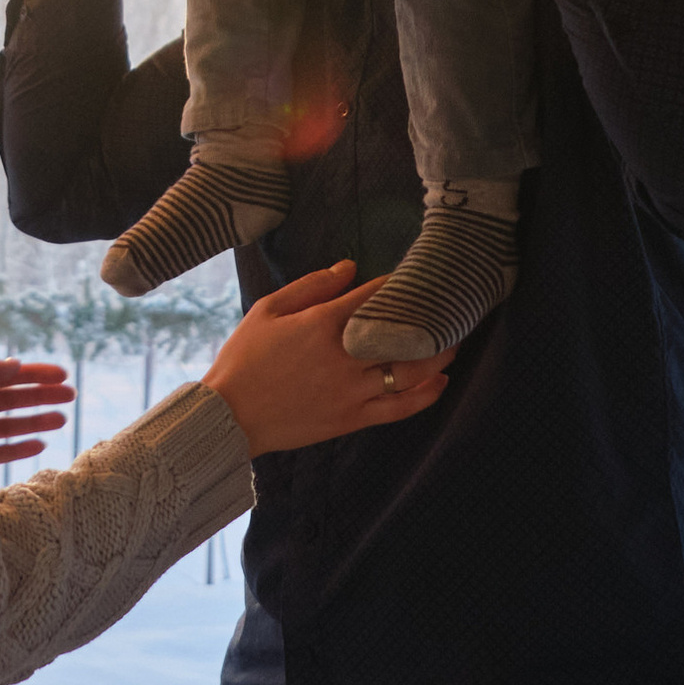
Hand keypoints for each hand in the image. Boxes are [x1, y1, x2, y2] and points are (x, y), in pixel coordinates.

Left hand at [0, 359, 75, 479]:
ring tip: (61, 420)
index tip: (62, 376)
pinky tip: (40, 445)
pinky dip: (17, 448)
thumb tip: (16, 365)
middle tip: (70, 397)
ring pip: (6, 426)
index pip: (5, 376)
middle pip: (9, 399)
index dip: (34, 375)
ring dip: (34, 422)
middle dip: (40, 397)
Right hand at [201, 262, 450, 452]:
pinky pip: (399, 407)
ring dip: (437, 354)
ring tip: (454, 340)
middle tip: (448, 307)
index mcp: (321, 324)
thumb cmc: (244, 358)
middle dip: (429, 318)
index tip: (413, 277)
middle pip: (402, 332)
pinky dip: (426, 395)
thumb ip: (311, 286)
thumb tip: (350, 267)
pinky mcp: (352, 417)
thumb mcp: (267, 310)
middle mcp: (343, 356)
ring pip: (409, 370)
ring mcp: (351, 390)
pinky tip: (441, 382)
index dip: (399, 284)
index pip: (375, 296)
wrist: (229, 415)